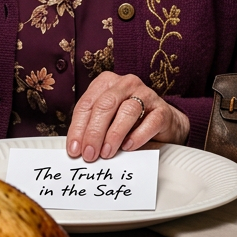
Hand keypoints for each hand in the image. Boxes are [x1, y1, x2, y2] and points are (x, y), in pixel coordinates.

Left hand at [66, 72, 189, 162]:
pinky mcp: (162, 109)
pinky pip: (150, 121)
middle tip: (89, 154)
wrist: (161, 122)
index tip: (74, 150)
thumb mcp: (106, 120)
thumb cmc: (128, 121)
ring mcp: (146, 94)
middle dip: (94, 132)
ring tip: (106, 153)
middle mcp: (125, 84)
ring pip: (127, 110)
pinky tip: (128, 147)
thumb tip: (77, 149)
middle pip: (105, 104)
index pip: (87, 104)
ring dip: (114, 134)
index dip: (78, 128)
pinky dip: (137, 136)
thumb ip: (92, 128)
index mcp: (106, 82)